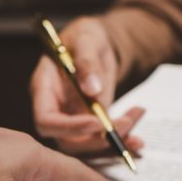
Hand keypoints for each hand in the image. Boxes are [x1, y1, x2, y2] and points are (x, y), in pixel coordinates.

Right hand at [30, 16, 144, 155]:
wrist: (97, 42)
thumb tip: (92, 89)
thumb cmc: (84, 36)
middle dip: (97, 140)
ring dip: (114, 144)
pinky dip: (121, 139)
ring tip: (138, 138)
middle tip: (125, 124)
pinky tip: (138, 136)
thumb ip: (87, 62)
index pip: (46, 120)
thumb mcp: (86, 39)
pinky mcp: (91, 122)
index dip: (69, 128)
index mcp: (44, 89)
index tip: (97, 123)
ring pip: (88, 145)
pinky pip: (103, 138)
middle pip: (67, 140)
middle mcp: (56, 109)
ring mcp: (73, 118)